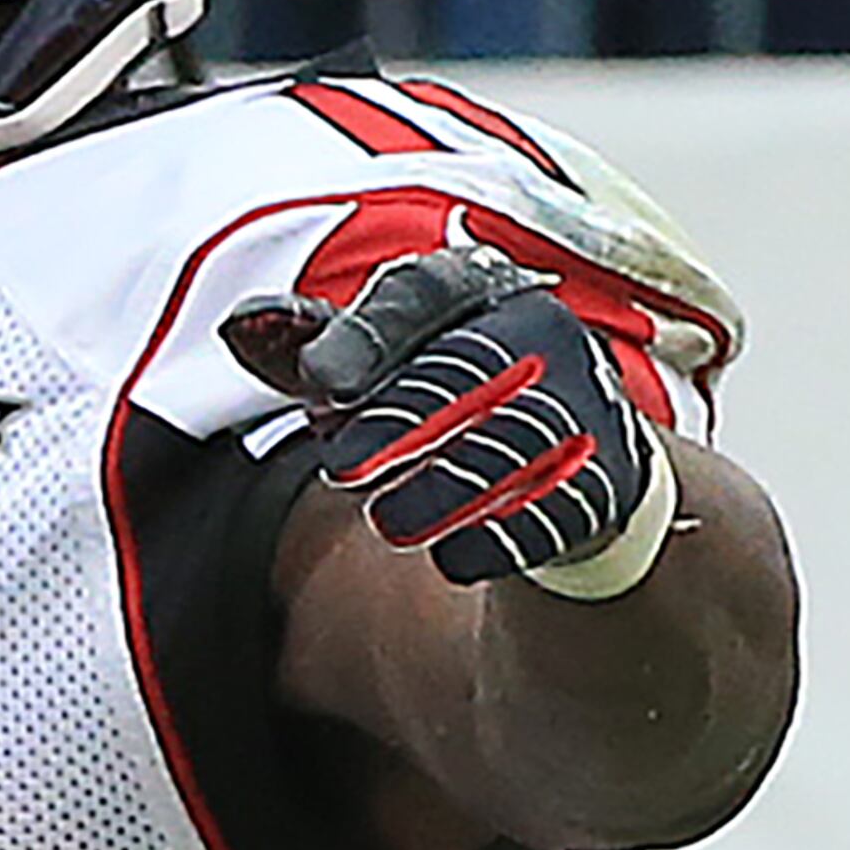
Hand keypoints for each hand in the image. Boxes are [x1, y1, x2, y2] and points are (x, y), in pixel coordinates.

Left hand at [220, 244, 672, 591]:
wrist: (564, 461)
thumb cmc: (443, 392)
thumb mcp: (373, 363)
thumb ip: (307, 345)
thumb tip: (238, 324)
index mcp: (477, 290)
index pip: (422, 291)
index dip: (366, 334)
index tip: (317, 382)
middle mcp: (541, 334)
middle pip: (469, 365)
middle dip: (401, 416)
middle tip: (340, 468)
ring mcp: (586, 401)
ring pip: (520, 435)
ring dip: (449, 484)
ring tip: (389, 523)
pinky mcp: (612, 473)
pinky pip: (567, 500)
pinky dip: (508, 533)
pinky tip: (455, 559)